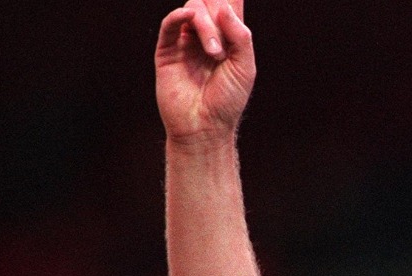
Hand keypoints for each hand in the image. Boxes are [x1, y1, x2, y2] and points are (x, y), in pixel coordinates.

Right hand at [155, 0, 254, 145]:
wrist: (204, 127)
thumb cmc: (227, 102)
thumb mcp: (245, 68)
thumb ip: (240, 35)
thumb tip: (224, 6)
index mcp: (229, 39)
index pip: (229, 6)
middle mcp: (207, 36)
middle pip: (211, 3)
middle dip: (219, 15)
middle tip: (224, 44)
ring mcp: (186, 41)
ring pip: (193, 10)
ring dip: (206, 27)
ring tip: (215, 54)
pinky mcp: (167, 50)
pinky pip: (169, 24)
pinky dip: (179, 15)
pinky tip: (188, 17)